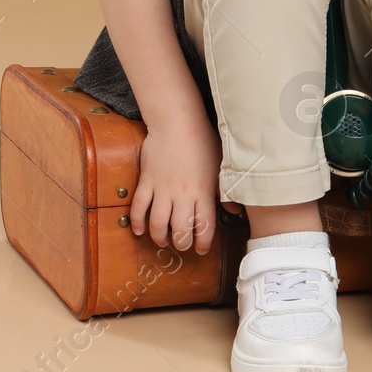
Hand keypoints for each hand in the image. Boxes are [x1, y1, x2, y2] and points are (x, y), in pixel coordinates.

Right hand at [130, 115, 225, 254]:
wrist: (177, 122)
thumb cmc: (202, 142)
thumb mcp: (220, 166)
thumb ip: (225, 192)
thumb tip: (234, 212)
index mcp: (203, 192)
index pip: (204, 227)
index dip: (202, 244)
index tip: (200, 249)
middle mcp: (183, 195)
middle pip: (180, 231)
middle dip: (181, 244)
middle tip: (181, 245)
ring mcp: (162, 189)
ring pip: (157, 223)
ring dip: (159, 237)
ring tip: (163, 240)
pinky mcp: (146, 181)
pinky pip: (138, 206)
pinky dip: (137, 222)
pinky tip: (139, 230)